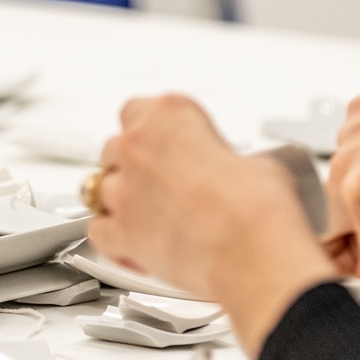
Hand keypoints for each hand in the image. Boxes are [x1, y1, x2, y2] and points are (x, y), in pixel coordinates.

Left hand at [89, 95, 336, 353]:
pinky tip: (134, 247)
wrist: (250, 249)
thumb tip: (250, 171)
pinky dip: (112, 240)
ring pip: (98, 189)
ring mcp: (123, 191)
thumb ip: (235, 160)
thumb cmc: (256, 204)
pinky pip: (98, 232)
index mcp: (168, 115)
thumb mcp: (260, 162)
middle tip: (163, 183)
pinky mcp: (120, 233)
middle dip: (134, 166)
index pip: (137, 109)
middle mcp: (137, 148)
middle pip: (115, 149)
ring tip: (146, 216)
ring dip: (119, 200)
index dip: (152, 131)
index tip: (166, 143)